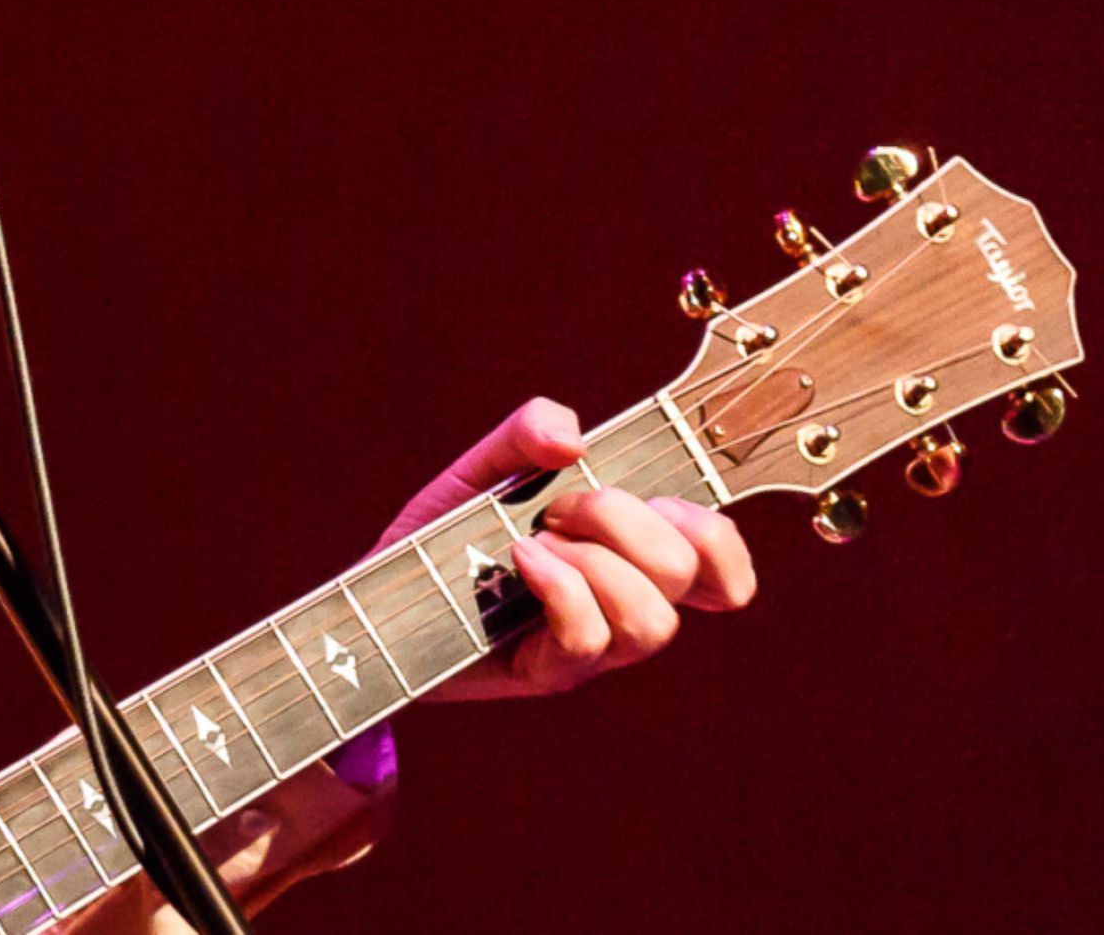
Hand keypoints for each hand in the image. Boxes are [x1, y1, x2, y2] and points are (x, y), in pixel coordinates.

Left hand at [376, 397, 754, 699]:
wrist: (378, 592)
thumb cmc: (445, 533)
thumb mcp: (485, 464)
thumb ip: (529, 431)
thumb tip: (574, 439)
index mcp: (633, 558)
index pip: (725, 568)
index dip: (714, 534)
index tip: (657, 499)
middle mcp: (626, 605)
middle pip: (687, 573)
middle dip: (624, 520)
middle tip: (558, 507)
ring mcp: (593, 647)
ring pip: (653, 622)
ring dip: (594, 563)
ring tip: (534, 542)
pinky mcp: (550, 672)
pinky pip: (589, 640)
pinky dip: (561, 588)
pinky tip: (520, 560)